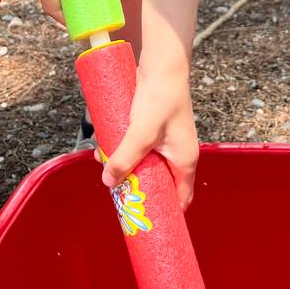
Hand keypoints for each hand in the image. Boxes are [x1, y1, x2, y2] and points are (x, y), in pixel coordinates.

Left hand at [97, 63, 198, 208]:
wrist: (162, 63)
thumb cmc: (161, 96)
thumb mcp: (141, 131)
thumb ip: (125, 157)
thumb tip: (109, 182)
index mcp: (185, 160)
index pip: (180, 199)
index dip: (165, 215)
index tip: (146, 225)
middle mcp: (177, 153)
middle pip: (157, 183)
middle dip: (135, 187)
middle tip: (116, 190)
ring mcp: (165, 141)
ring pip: (143, 164)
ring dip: (124, 165)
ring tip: (105, 160)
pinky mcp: (152, 129)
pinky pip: (137, 148)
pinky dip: (123, 149)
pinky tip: (107, 144)